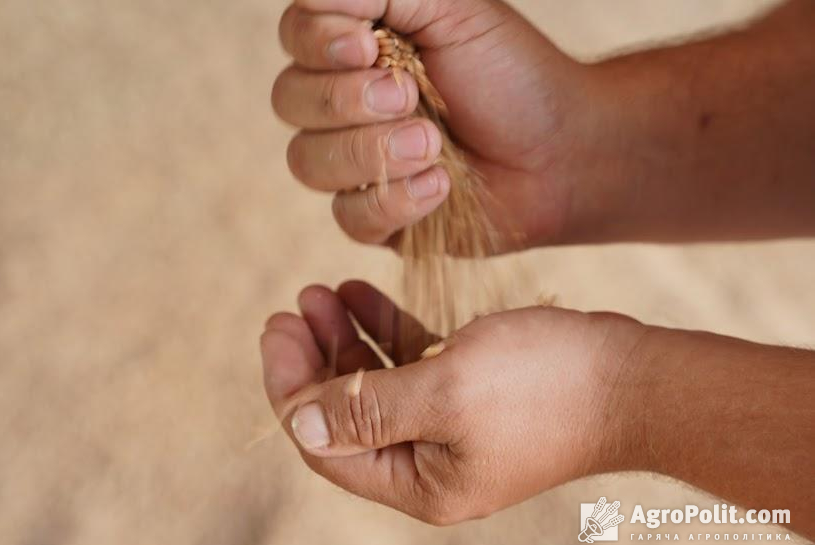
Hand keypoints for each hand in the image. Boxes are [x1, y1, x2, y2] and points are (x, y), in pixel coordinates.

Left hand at [260, 281, 645, 523]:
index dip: (292, 388)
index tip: (275, 329)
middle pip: (345, 414)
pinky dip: (384, 332)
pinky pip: (410, 365)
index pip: (326, 444)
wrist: (635, 379)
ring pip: (374, 384)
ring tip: (320, 291)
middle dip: (314, 359)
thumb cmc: (547, 385)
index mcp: (418, 482)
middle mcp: (428, 464)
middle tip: (292, 306)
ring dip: (345, 338)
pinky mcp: (470, 396)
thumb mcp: (447, 391)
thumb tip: (296, 425)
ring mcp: (449, 430)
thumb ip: (367, 408)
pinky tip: (361, 295)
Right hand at [272, 0, 592, 249]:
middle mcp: (341, 104)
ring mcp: (354, 165)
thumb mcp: (455, 10)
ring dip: (370, 152)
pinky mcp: (375, 217)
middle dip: (345, 100)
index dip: (318, 43)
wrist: (561, 151)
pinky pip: (350, 217)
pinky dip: (395, 202)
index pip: (295, 36)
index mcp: (354, 47)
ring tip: (434, 143)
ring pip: (308, 162)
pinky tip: (440, 187)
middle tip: (409, 95)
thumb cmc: (511, 74)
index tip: (368, 46)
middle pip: (289, 101)